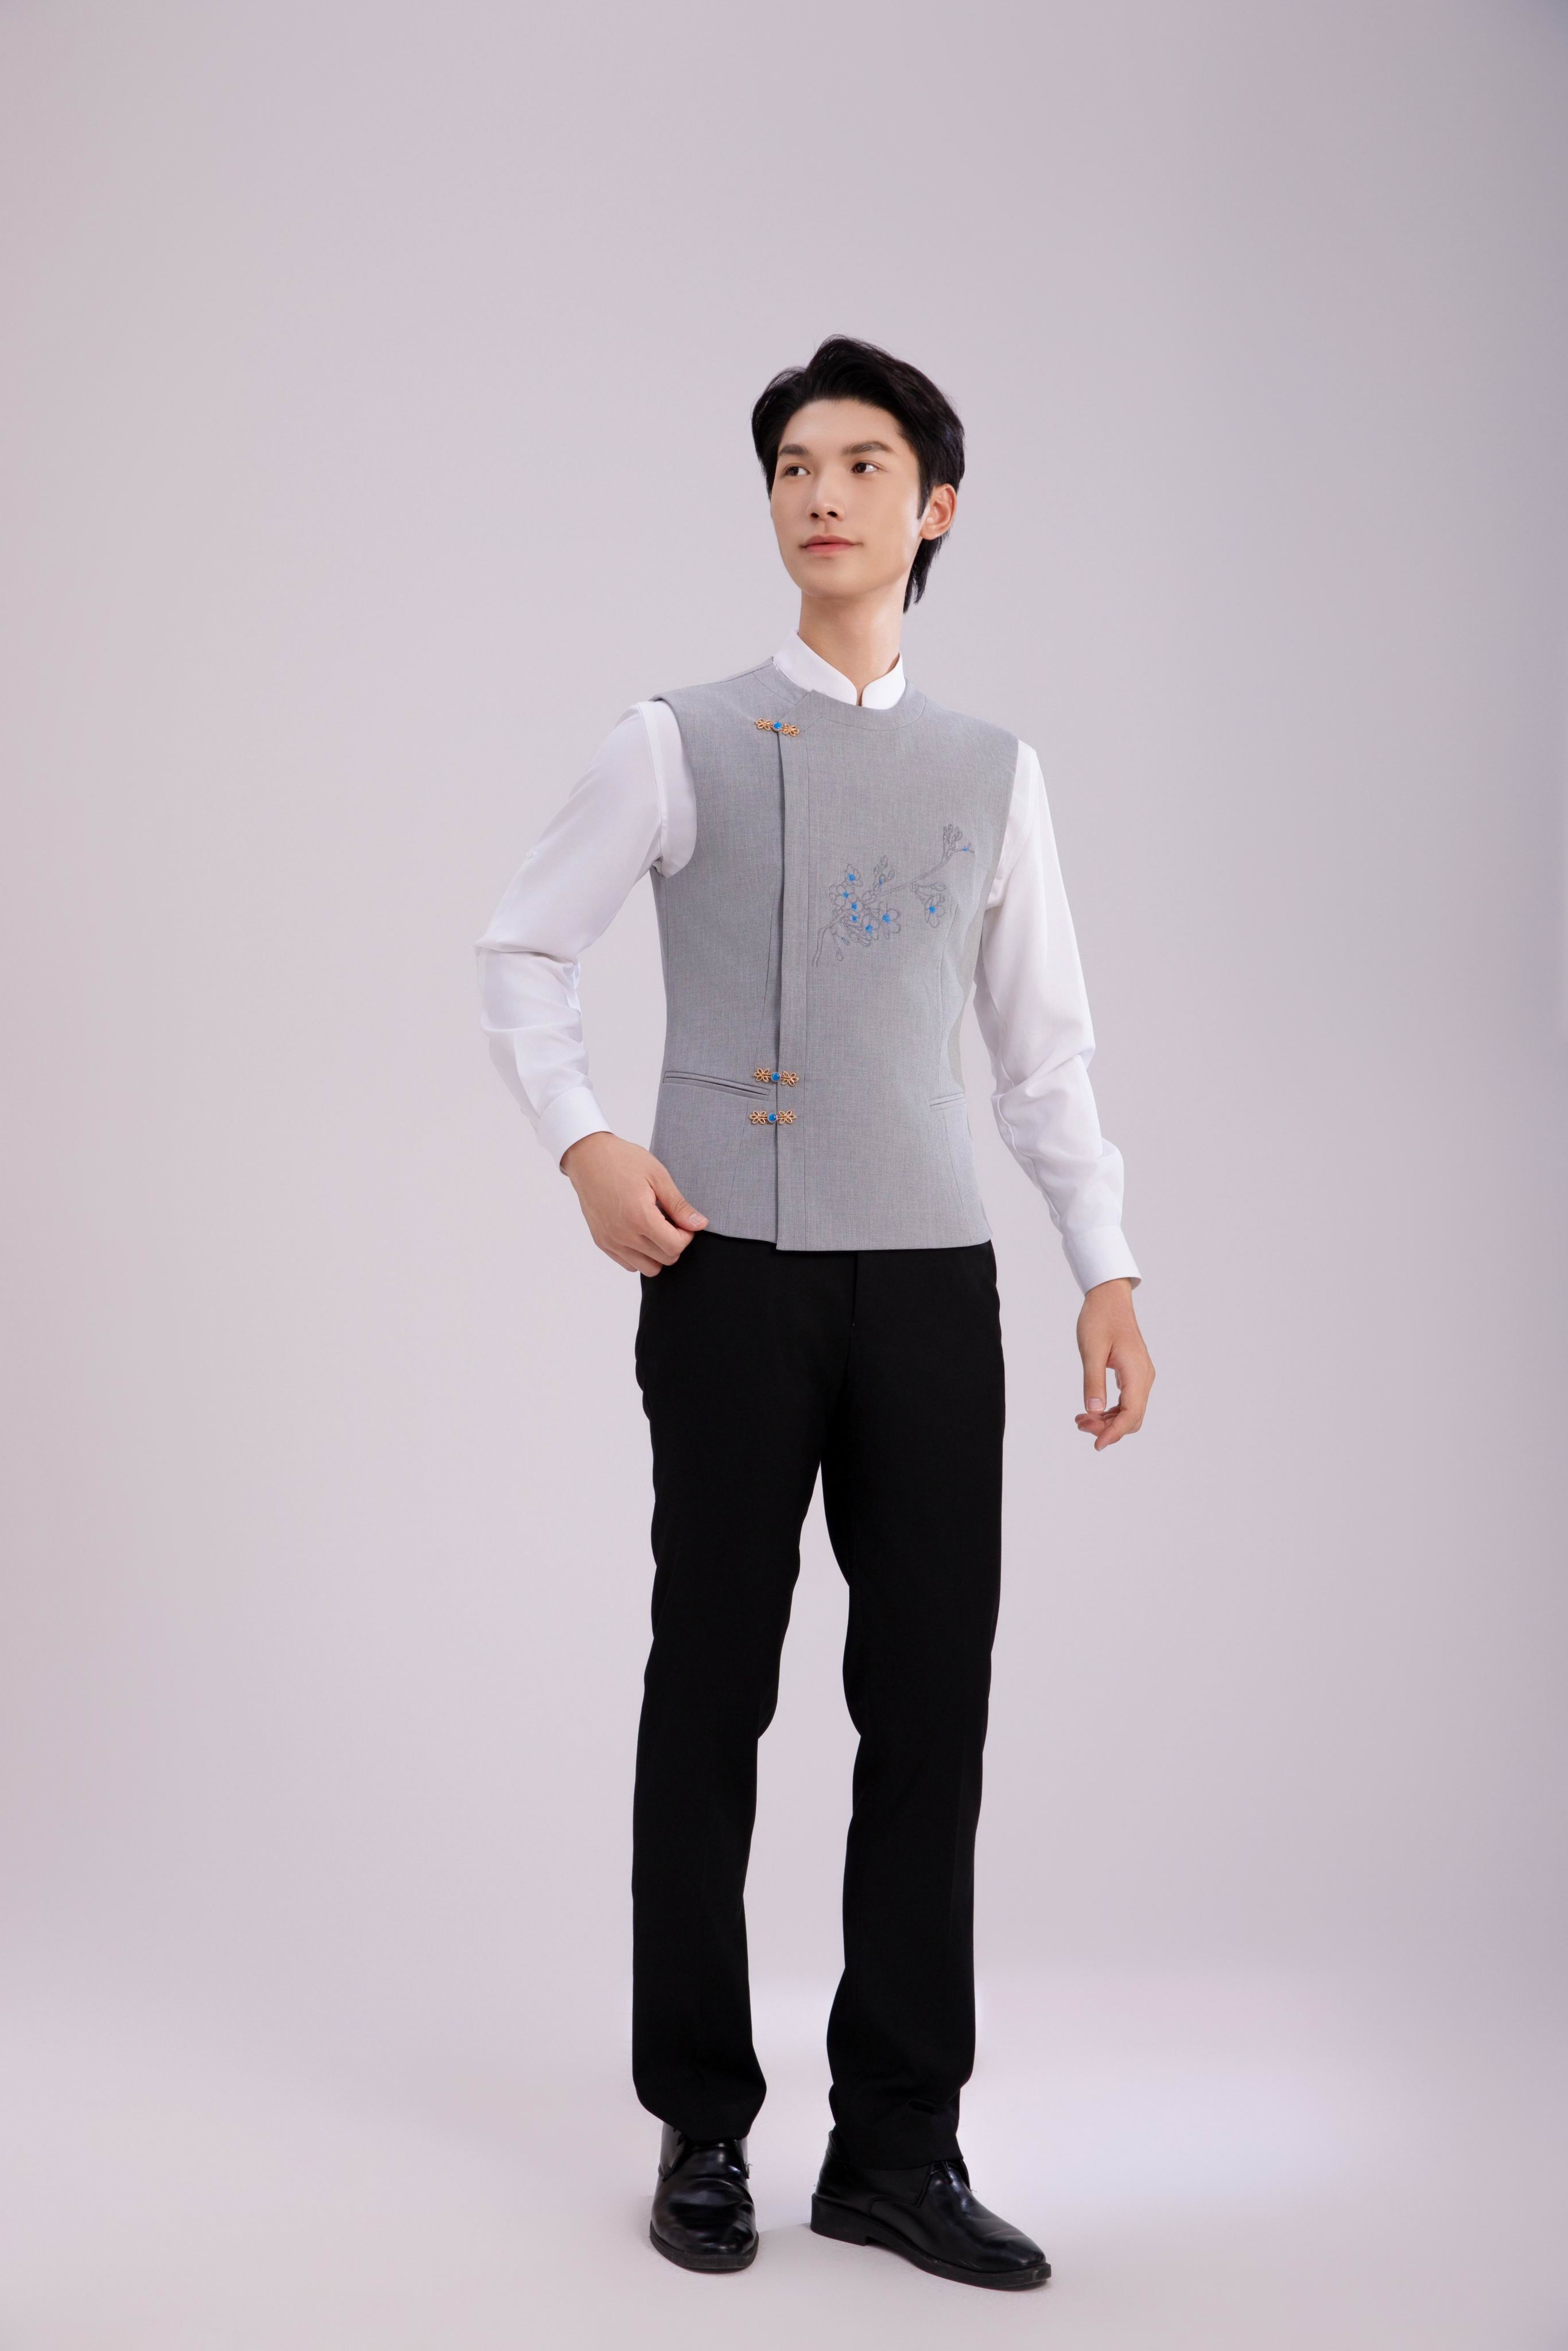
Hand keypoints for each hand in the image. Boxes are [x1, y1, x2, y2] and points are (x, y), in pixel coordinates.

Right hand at [559, 1131, 707, 1273]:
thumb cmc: (623, 1161)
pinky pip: (629, 1264)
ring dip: (659, 1253)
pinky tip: (640, 1233)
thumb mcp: (658, 1177)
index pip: (675, 1247)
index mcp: (639, 1217)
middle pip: (665, 1260)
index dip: (686, 1236)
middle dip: (675, 1243)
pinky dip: (640, 1255)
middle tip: (671, 1222)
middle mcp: (623, 1235)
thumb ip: (679, 1205)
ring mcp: (611, 1241)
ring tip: (656, 1229)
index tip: (683, 1221)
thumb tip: (699, 1225)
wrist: (588, 1157)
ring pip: (648, 1268)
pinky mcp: (602, 1242)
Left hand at [1074, 1278, 1153, 1449]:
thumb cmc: (1100, 1319)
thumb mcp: (1091, 1351)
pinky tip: (1091, 1410)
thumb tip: (1093, 1411)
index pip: (1131, 1413)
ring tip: (1081, 1419)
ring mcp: (1141, 1376)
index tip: (1097, 1445)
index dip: (1114, 1432)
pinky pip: (1127, 1400)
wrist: (1109, 1298)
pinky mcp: (1134, 1373)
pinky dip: (1110, 1410)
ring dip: (1108, 1420)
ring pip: (1130, 1411)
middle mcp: (1144, 1377)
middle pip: (1132, 1417)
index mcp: (1136, 1372)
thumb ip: (1093, 1382)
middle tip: (1080, 1424)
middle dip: (1108, 1427)